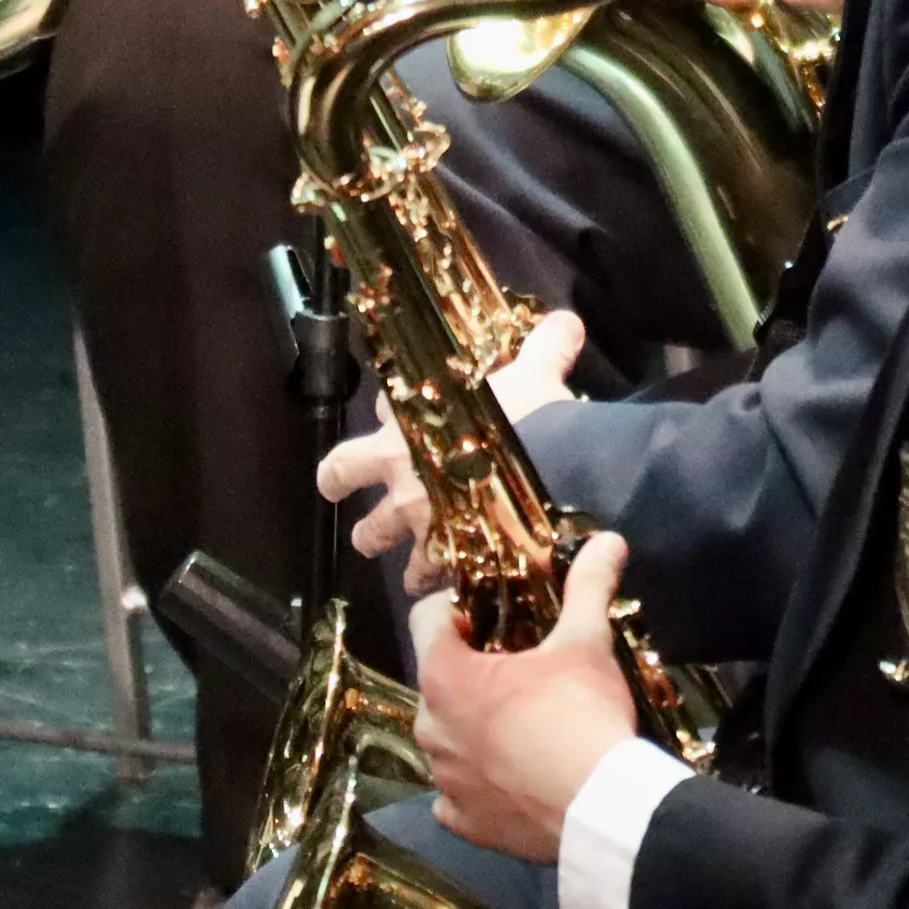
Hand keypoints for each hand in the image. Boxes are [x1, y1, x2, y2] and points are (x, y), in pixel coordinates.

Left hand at [319, 308, 587, 591]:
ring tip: (405, 562)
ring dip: (387, 546)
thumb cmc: (533, 417)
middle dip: (340, 484)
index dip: (385, 414)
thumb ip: (545, 348)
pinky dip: (435, 582)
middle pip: (342, 474)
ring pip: (374, 536)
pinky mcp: (439, 553)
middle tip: (343, 491)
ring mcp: (414, 514)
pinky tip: (449, 587)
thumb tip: (568, 320)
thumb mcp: (537, 373)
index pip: (379, 410)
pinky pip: (426, 575)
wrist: (551, 474)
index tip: (393, 416)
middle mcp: (400, 467)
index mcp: (412, 418)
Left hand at [414, 532, 644, 860]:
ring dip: (472, 729)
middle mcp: (429, 728)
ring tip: (522, 724)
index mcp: (444, 676)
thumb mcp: (585, 643)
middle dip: (471, 671)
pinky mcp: (465, 823)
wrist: (600, 808)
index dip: (458, 609)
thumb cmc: (580, 714)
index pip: (425, 619)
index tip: (494, 614)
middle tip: (521, 669)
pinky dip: (476, 785)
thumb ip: (588, 587)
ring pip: (446, 740)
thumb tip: (608, 539)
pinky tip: (509, 778)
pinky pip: (455, 798)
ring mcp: (443, 781)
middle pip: (438, 681)